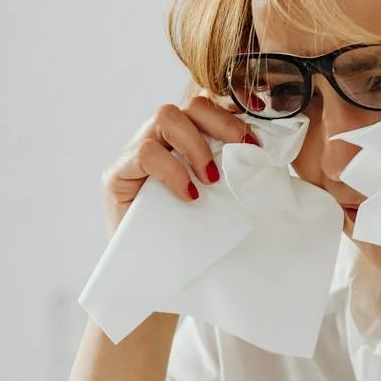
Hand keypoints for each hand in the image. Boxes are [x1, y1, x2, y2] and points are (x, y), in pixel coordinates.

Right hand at [101, 92, 258, 232]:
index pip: (206, 107)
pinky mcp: (116, 175)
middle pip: (188, 105)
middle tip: (244, 151)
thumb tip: (263, 151)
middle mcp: (156, 140)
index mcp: (181, 141)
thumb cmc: (187, 237)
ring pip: (165, 117)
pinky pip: (146, 153)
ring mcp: (133, 154)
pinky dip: (173, 171)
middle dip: (222, 123)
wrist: (153, 275)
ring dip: (196, 145)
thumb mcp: (218, 197)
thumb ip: (230, 169)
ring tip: (210, 179)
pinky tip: (188, 195)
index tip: (259, 125)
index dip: (233, 109)